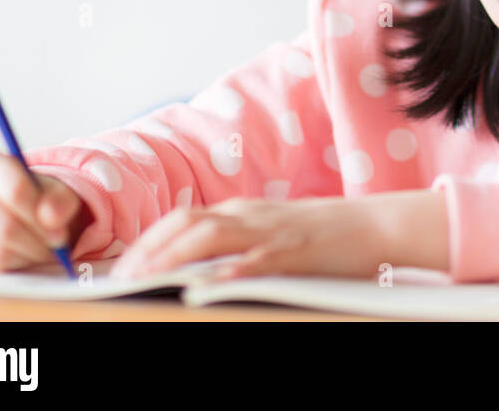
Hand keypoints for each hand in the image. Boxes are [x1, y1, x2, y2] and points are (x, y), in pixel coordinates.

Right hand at [0, 152, 85, 271]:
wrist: (15, 206)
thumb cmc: (36, 195)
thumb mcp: (57, 191)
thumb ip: (60, 201)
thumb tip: (52, 219)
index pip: (16, 191)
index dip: (42, 215)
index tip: (60, 228)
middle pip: (5, 226)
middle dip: (38, 241)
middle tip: (57, 244)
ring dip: (27, 255)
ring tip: (43, 248)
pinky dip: (12, 264)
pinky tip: (24, 253)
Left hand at [110, 196, 385, 280]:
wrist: (376, 224)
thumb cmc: (327, 236)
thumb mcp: (274, 233)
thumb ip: (239, 245)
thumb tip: (199, 271)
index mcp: (242, 211)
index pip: (181, 219)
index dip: (147, 241)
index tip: (123, 267)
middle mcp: (249, 215)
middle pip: (184, 223)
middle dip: (147, 249)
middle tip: (122, 278)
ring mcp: (269, 231)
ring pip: (207, 236)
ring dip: (171, 257)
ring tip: (146, 280)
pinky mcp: (292, 251)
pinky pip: (251, 260)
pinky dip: (224, 272)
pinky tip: (203, 287)